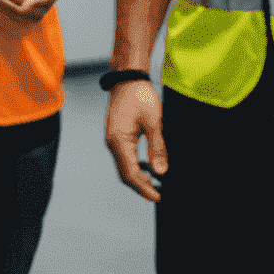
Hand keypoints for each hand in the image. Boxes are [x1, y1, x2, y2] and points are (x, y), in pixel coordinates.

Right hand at [105, 79, 164, 202]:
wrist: (128, 76)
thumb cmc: (140, 95)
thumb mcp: (154, 121)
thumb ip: (157, 148)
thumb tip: (161, 172)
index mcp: (119, 141)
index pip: (131, 174)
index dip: (145, 188)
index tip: (158, 196)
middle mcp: (112, 143)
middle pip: (125, 174)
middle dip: (141, 186)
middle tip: (158, 194)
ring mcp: (113, 139)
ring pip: (125, 166)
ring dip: (139, 177)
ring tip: (156, 183)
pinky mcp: (117, 135)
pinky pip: (125, 156)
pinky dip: (136, 165)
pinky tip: (148, 166)